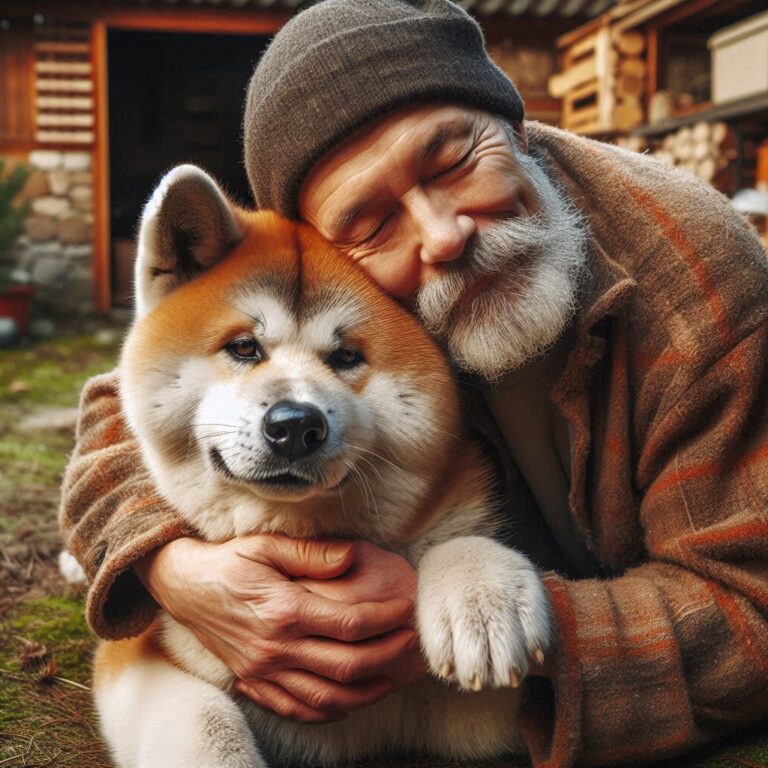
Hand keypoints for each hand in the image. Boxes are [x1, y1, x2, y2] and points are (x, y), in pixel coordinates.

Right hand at [135, 535, 421, 721]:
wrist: (182, 586)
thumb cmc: (228, 560)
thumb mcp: (266, 544)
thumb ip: (311, 553)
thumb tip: (352, 556)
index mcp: (283, 610)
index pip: (349, 624)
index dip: (386, 619)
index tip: (407, 609)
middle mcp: (275, 648)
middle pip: (346, 666)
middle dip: (388, 656)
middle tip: (413, 643)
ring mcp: (263, 671)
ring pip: (327, 696)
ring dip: (367, 691)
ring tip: (393, 676)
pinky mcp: (253, 682)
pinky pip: (297, 709)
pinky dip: (328, 709)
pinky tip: (349, 700)